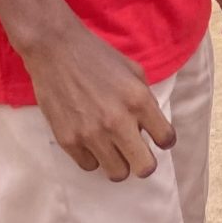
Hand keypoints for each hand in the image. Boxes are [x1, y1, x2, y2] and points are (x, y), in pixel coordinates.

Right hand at [20, 12, 174, 180]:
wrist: (55, 49)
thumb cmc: (97, 56)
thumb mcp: (133, 71)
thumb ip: (145, 99)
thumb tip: (150, 126)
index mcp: (139, 101)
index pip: (166, 139)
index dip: (163, 140)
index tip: (157, 138)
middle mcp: (118, 122)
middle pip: (144, 168)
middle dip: (144, 162)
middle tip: (135, 152)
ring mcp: (91, 134)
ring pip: (117, 173)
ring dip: (117, 162)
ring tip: (110, 147)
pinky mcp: (68, 140)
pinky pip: (89, 166)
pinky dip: (92, 157)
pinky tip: (89, 140)